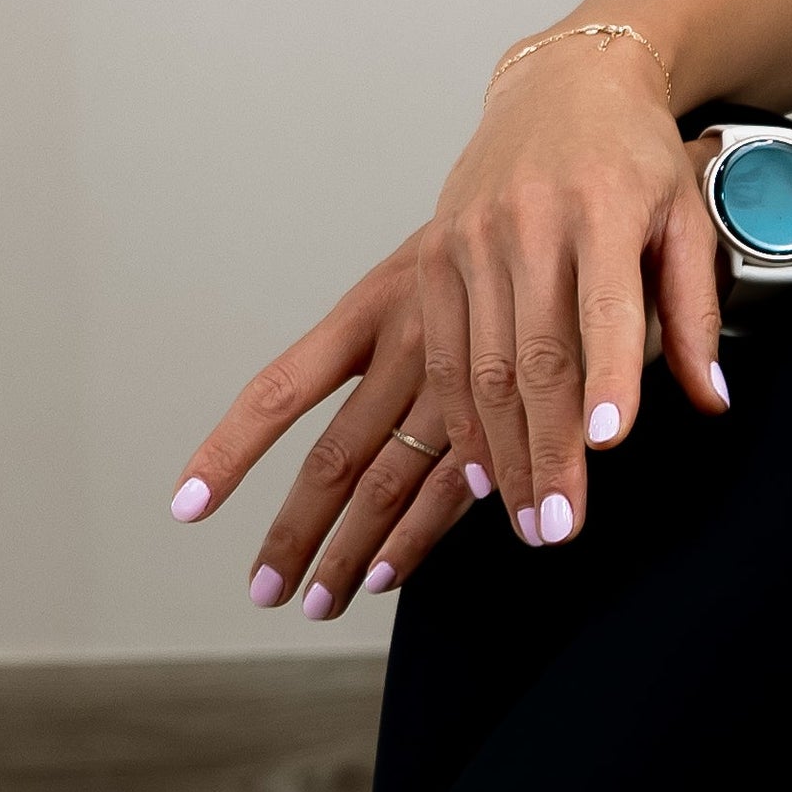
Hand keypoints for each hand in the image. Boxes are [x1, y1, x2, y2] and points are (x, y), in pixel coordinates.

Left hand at [169, 230, 489, 616]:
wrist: (603, 190)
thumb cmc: (514, 237)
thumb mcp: (440, 266)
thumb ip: (396, 335)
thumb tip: (351, 407)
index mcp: (374, 307)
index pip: (280, 389)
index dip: (231, 449)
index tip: (188, 504)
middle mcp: (409, 347)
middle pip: (334, 460)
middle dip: (294, 534)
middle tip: (265, 591)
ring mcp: (463, 384)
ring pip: (388, 483)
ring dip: (350, 552)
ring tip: (317, 602)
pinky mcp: (515, 408)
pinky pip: (456, 488)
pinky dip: (418, 537)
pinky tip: (388, 575)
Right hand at [412, 32, 726, 542]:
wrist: (564, 84)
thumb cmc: (639, 157)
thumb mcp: (687, 219)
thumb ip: (695, 313)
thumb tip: (714, 401)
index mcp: (600, 207)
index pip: (601, 307)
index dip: (604, 378)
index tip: (606, 445)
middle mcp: (525, 223)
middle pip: (532, 356)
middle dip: (545, 449)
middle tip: (559, 527)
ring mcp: (469, 239)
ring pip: (477, 367)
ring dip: (500, 454)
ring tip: (526, 521)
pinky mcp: (432, 255)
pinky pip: (438, 354)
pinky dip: (458, 419)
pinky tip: (478, 473)